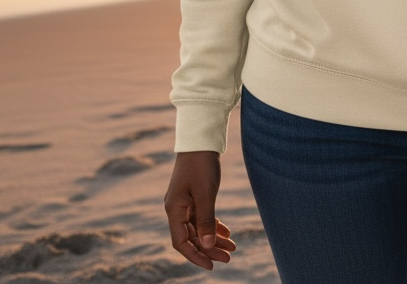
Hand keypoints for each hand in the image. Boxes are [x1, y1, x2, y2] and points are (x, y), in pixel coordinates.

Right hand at [164, 151, 235, 269]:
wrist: (201, 139)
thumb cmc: (201, 164)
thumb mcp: (206, 194)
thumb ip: (206, 221)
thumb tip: (208, 246)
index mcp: (174, 210)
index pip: (181, 243)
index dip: (196, 256)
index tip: (212, 266)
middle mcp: (176, 209)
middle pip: (191, 237)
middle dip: (210, 249)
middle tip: (229, 258)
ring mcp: (184, 202)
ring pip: (198, 227)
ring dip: (214, 238)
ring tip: (232, 247)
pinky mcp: (193, 195)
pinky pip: (202, 216)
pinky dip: (213, 224)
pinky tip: (227, 232)